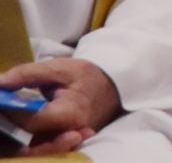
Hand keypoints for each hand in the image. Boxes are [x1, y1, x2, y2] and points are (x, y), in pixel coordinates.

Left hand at [0, 58, 119, 154]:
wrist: (112, 88)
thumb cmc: (87, 76)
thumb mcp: (60, 68)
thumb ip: (27, 74)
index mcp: (70, 113)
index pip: (31, 120)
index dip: (10, 112)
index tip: (2, 98)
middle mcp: (68, 135)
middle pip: (26, 144)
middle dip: (7, 129)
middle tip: (4, 110)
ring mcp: (64, 144)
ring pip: (29, 151)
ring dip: (11, 137)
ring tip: (7, 117)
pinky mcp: (60, 147)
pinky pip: (35, 149)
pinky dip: (21, 140)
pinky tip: (14, 126)